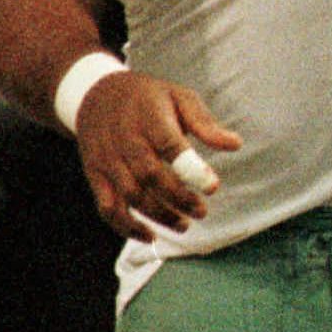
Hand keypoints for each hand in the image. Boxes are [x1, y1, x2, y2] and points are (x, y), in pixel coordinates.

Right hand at [75, 70, 241, 240]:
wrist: (97, 94)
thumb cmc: (149, 98)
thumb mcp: (180, 97)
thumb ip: (205, 123)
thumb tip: (235, 144)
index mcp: (150, 118)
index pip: (169, 145)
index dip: (191, 169)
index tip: (213, 187)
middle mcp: (125, 141)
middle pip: (150, 175)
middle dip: (178, 198)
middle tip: (202, 211)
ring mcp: (107, 160)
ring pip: (130, 195)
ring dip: (158, 215)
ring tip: (184, 225)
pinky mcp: (95, 176)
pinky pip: (107, 207)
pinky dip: (126, 226)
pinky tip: (149, 236)